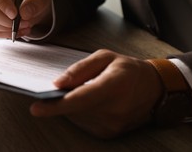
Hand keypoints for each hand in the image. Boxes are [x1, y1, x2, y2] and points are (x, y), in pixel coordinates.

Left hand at [30, 49, 163, 138]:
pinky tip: (89, 102)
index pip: (80, 99)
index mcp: (114, 85)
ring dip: (71, 106)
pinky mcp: (110, 133)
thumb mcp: (105, 57)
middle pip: (75, 109)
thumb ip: (80, 69)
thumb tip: (58, 83)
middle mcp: (114, 109)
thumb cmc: (129, 70)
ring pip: (76, 117)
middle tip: (62, 88)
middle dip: (61, 100)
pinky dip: (80, 113)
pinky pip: (84, 123)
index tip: (37, 108)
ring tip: (85, 91)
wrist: (155, 89)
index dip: (56, 105)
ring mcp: (113, 124)